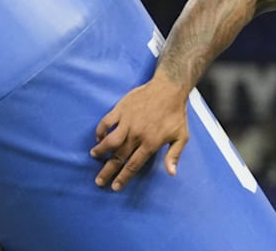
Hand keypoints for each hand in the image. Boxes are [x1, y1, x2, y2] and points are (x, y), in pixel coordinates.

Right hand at [90, 75, 189, 190]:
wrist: (169, 88)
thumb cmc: (176, 113)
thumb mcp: (181, 136)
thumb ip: (174, 155)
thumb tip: (171, 173)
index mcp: (150, 143)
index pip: (133, 165)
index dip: (123, 178)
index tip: (115, 187)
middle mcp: (137, 135)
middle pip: (118, 157)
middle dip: (107, 171)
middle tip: (99, 181)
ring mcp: (127, 121)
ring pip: (109, 141)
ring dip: (100, 151)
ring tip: (94, 157)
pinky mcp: (121, 109)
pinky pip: (106, 122)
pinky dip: (100, 131)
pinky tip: (98, 137)